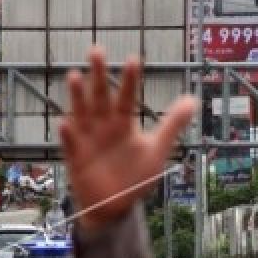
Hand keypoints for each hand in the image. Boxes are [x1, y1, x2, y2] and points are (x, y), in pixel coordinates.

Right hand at [59, 46, 196, 230]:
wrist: (115, 207)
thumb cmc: (134, 176)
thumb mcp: (157, 150)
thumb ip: (172, 124)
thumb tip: (192, 99)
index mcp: (123, 123)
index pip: (127, 97)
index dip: (130, 80)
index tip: (133, 59)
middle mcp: (103, 127)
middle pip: (101, 97)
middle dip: (98, 75)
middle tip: (96, 50)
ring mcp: (87, 140)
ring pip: (81, 113)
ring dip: (77, 96)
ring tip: (74, 76)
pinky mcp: (76, 158)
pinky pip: (70, 144)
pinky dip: (67, 134)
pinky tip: (65, 122)